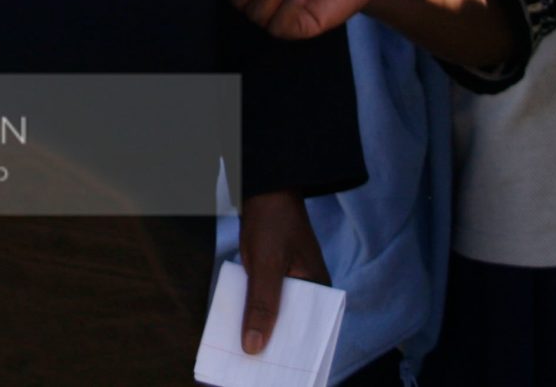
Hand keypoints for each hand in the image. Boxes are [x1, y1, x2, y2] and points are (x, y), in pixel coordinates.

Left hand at [236, 191, 328, 355]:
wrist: (263, 187)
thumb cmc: (272, 221)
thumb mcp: (265, 265)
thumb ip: (261, 306)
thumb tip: (253, 348)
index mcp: (320, 289)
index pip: (311, 332)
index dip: (293, 351)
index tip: (275, 369)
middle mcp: (309, 289)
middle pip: (291, 326)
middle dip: (272, 342)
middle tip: (250, 362)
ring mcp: (291, 282)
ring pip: (274, 314)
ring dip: (259, 327)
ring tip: (240, 349)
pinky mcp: (274, 276)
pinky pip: (263, 300)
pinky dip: (251, 310)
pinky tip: (236, 324)